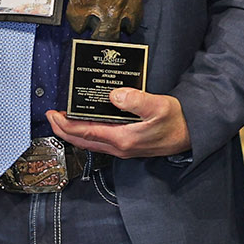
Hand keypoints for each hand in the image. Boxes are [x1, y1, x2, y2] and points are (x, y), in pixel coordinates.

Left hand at [48, 91, 189, 158]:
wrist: (191, 135)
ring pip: (90, 143)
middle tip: (51, 116)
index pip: (85, 133)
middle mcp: (120, 147)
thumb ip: (136, 100)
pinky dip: (87, 133)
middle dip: (63, 130)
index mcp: (123, 138)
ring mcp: (123, 148)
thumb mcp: (158, 105)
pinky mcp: (127, 146)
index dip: (65, 125)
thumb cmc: (177, 121)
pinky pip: (100, 142)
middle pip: (82, 141)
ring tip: (64, 119)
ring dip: (74, 132)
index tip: (52, 115)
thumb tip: (114, 95)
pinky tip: (86, 123)